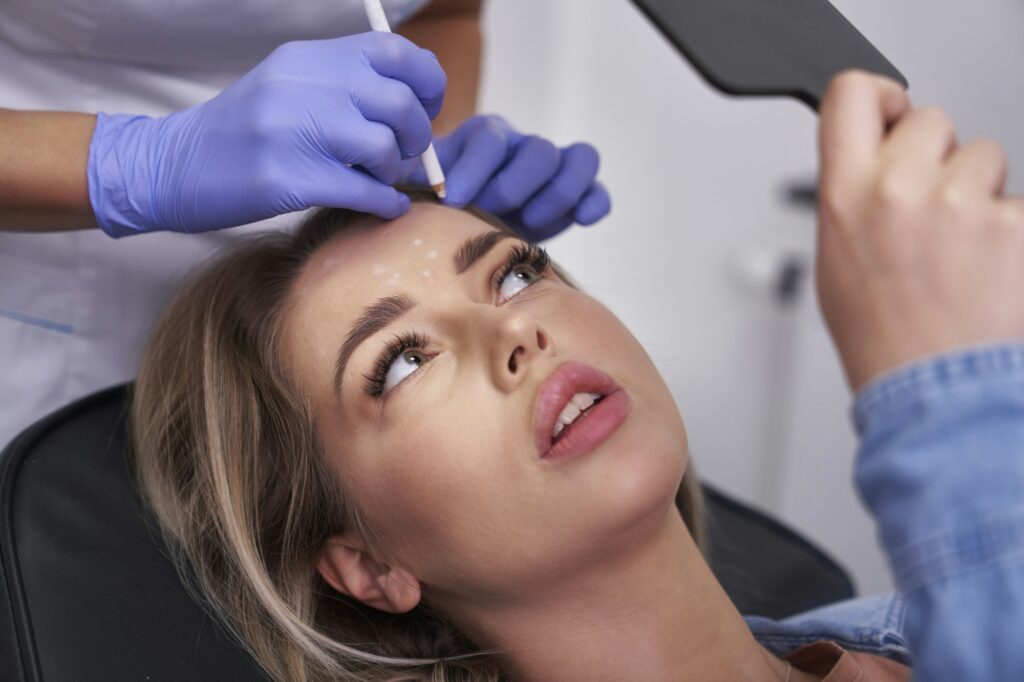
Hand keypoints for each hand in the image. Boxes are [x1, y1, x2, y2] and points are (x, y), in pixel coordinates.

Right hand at [88, 32, 445, 235]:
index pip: (393, 51)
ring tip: (383, 180)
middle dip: (418, 135)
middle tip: (410, 154)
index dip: (426, 82)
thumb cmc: (241, 132)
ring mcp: (291, 132)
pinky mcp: (286, 180)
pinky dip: (386, 203)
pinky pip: (364, 192)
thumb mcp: (286, 85)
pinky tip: (383, 206)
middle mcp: (301, 86)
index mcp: (306, 58)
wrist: (171, 167)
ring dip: (397, 171)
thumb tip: (413, 100)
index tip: (426, 108)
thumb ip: (342, 83)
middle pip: (398, 103)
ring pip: (384, 148)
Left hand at [401, 115, 610, 240]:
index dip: (474, 167)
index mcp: (484, 141)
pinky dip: (594, 200)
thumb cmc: (439, 211)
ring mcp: (552, 170)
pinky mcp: (575, 195)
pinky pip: (596, 188)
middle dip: (515, 182)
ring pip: (574, 160)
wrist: (466, 233)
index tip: (453, 198)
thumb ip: (407, 182)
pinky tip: (584, 218)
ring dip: (556, 192)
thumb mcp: (418, 192)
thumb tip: (382, 182)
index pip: (489, 139)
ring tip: (529, 221)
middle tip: (495, 209)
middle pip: (537, 149)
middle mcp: (521, 149)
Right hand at [815, 70, 1023, 390]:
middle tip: (933, 211)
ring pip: (986, 155)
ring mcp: (960, 204)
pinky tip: (992, 265)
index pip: (851, 95)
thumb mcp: (834, 258)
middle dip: (938, 156)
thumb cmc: (881, 333)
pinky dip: (1014, 228)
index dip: (878, 95)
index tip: (892, 112)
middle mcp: (898, 189)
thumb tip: (869, 159)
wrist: (930, 388)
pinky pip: (1022, 200)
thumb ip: (850, 196)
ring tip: (964, 249)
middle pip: (932, 120)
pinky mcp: (1015, 224)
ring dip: (981, 191)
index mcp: (845, 195)